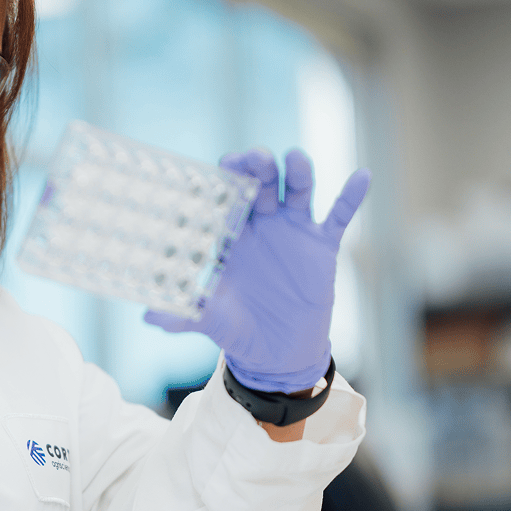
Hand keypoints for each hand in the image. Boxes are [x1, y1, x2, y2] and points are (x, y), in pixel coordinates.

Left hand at [146, 148, 369, 392]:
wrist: (277, 353)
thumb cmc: (238, 330)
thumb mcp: (211, 320)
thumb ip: (184, 313)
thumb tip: (148, 316)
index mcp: (232, 237)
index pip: (228, 201)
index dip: (228, 182)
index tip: (225, 165)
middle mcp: (262, 226)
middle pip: (261, 187)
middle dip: (259, 169)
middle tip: (256, 157)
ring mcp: (293, 232)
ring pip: (297, 193)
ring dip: (297, 174)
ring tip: (295, 159)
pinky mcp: (322, 246)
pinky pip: (338, 217)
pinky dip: (350, 197)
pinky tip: (362, 176)